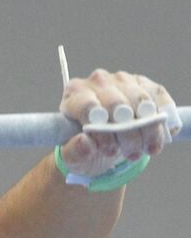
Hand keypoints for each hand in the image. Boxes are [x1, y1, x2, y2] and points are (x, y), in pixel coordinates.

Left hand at [58, 68, 180, 177]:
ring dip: (147, 128)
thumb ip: (73, 152)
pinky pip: (158, 96)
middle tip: (131, 154)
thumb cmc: (85, 146)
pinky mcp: (144, 84)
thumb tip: (84, 141)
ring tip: (147, 149)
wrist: (103, 144)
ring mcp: (122, 80)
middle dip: (127, 132)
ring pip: (140, 101)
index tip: (109, 149)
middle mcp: (98, 82)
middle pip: (117, 104)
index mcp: (75, 94)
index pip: (88, 107)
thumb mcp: (73, 156)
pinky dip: (163, 115)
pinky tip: (164, 132)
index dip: (101, 130)